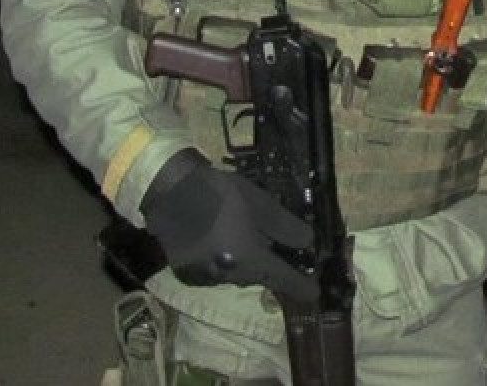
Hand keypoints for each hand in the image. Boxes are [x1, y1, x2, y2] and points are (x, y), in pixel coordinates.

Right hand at [141, 150, 318, 300]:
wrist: (171, 193)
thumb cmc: (221, 194)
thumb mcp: (261, 204)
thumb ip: (286, 227)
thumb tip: (308, 242)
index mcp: (248, 260)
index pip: (282, 279)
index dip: (301, 286)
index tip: (315, 294)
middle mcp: (228, 277)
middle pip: (260, 276)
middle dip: (272, 265)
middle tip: (281, 250)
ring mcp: (205, 279)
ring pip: (238, 274)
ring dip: (248, 262)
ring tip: (248, 238)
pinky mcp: (188, 275)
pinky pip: (217, 273)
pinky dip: (227, 262)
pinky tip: (223, 241)